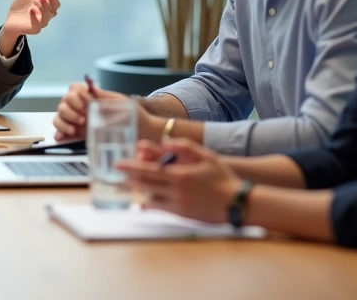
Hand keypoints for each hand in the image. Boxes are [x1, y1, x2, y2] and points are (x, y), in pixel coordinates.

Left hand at [0, 0, 61, 53]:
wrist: (10, 19)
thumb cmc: (22, 5)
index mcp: (46, 5)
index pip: (55, 1)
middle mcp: (46, 14)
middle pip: (53, 9)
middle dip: (52, 2)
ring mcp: (40, 22)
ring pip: (46, 17)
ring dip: (44, 8)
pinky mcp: (33, 29)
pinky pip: (37, 26)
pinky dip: (36, 18)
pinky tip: (32, 10)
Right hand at [51, 81, 129, 140]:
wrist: (143, 134)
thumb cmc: (134, 116)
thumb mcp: (122, 103)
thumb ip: (104, 97)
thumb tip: (91, 88)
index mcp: (91, 97)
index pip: (74, 88)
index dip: (76, 94)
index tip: (85, 103)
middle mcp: (81, 107)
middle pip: (64, 102)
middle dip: (70, 109)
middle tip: (83, 118)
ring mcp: (77, 121)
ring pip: (59, 116)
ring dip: (64, 121)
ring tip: (74, 130)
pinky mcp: (76, 135)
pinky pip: (60, 131)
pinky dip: (59, 133)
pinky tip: (64, 137)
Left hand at [117, 138, 240, 223]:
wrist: (237, 204)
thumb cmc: (222, 178)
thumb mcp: (206, 156)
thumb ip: (184, 147)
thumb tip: (164, 142)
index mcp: (180, 174)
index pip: (149, 169)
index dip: (132, 166)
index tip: (119, 164)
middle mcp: (176, 190)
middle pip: (146, 183)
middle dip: (131, 178)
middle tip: (120, 174)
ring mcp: (177, 204)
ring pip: (150, 196)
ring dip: (140, 190)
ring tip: (131, 183)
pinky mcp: (181, 214)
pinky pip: (159, 209)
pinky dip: (150, 204)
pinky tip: (143, 201)